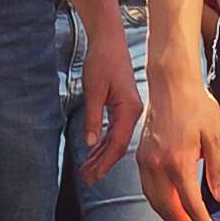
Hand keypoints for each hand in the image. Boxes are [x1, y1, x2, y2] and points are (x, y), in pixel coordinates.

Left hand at [76, 13, 144, 174]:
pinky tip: (94, 153)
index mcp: (129, 109)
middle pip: (117, 145)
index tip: (94, 177)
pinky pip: (114, 130)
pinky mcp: (123, 106)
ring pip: (115, 140)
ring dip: (101, 156)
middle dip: (102, 164)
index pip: (117, 144)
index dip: (105, 163)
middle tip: (87, 179)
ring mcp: (129, 110)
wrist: (109, 41)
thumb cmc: (102, 61)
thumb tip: (91, 143)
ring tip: (87, 171)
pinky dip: (103, 143)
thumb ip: (93, 118)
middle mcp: (133, 112)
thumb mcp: (93, 90)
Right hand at [141, 61, 219, 220]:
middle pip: (168, 208)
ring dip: (170, 218)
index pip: (190, 204)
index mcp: (178, 161)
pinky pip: (147, 188)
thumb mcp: (216, 137)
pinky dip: (159, 203)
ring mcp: (145, 161)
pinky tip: (171, 206)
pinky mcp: (140, 156)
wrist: (171, 84)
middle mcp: (157, 165)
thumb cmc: (198, 106)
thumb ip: (219, 170)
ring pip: (154, 201)